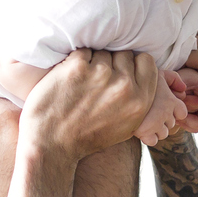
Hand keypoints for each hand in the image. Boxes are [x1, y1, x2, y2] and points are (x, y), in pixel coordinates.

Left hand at [22, 50, 161, 159]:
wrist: (51, 145)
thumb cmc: (86, 137)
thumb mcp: (126, 126)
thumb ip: (137, 99)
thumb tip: (139, 72)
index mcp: (140, 100)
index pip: (146, 61)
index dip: (133, 62)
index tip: (120, 70)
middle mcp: (124, 86)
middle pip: (123, 54)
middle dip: (111, 63)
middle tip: (96, 80)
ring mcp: (101, 75)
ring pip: (102, 52)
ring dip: (92, 63)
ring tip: (81, 83)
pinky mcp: (77, 68)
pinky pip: (82, 52)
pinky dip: (74, 62)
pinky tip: (68, 80)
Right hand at [132, 75, 190, 145]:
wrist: (120, 88)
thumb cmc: (140, 79)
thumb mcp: (159, 73)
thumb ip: (174, 78)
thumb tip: (183, 90)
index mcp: (171, 101)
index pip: (182, 113)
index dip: (174, 111)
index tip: (164, 107)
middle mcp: (166, 113)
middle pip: (171, 124)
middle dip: (163, 120)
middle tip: (151, 112)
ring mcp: (156, 124)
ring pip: (163, 134)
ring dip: (156, 129)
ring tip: (145, 120)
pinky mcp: (145, 133)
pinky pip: (153, 141)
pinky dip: (148, 137)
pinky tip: (141, 128)